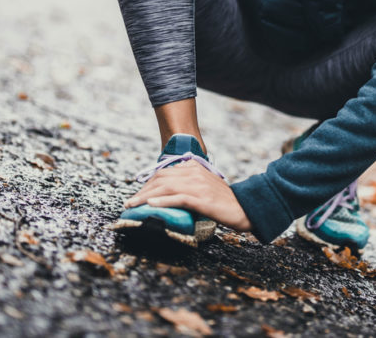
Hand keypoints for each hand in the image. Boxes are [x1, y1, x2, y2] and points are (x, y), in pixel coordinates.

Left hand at [124, 161, 251, 231]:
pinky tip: (151, 205)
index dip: (147, 183)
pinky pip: (177, 198)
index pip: (163, 172)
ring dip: (145, 197)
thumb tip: (169, 191)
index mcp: (194, 168)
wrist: (245, 207)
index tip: (137, 194)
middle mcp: (194, 173)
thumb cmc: (224, 201)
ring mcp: (197, 185)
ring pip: (165, 187)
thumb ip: (189, 183)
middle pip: (161, 178)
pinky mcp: (201, 199)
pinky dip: (162, 201)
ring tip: (132, 205)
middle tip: (130, 203)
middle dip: (142, 191)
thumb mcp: (205, 186)